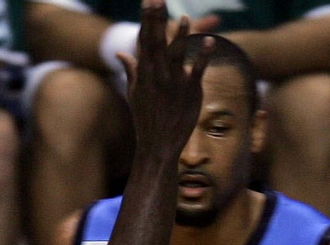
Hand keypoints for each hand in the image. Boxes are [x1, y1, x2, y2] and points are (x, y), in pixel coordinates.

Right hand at [120, 0, 211, 163]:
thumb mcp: (134, 94)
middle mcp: (158, 76)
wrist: (159, 145)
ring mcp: (174, 83)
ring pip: (177, 55)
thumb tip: (119, 53)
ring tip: (184, 18)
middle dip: (157, 20)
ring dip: (181, 36)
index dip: (146, 20)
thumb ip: (131, 70)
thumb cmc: (146, 119)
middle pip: (158, 42)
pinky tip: (210, 41)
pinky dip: (204, 56)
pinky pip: (198, 71)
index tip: (148, 1)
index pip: (144, 40)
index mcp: (144, 74)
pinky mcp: (190, 92)